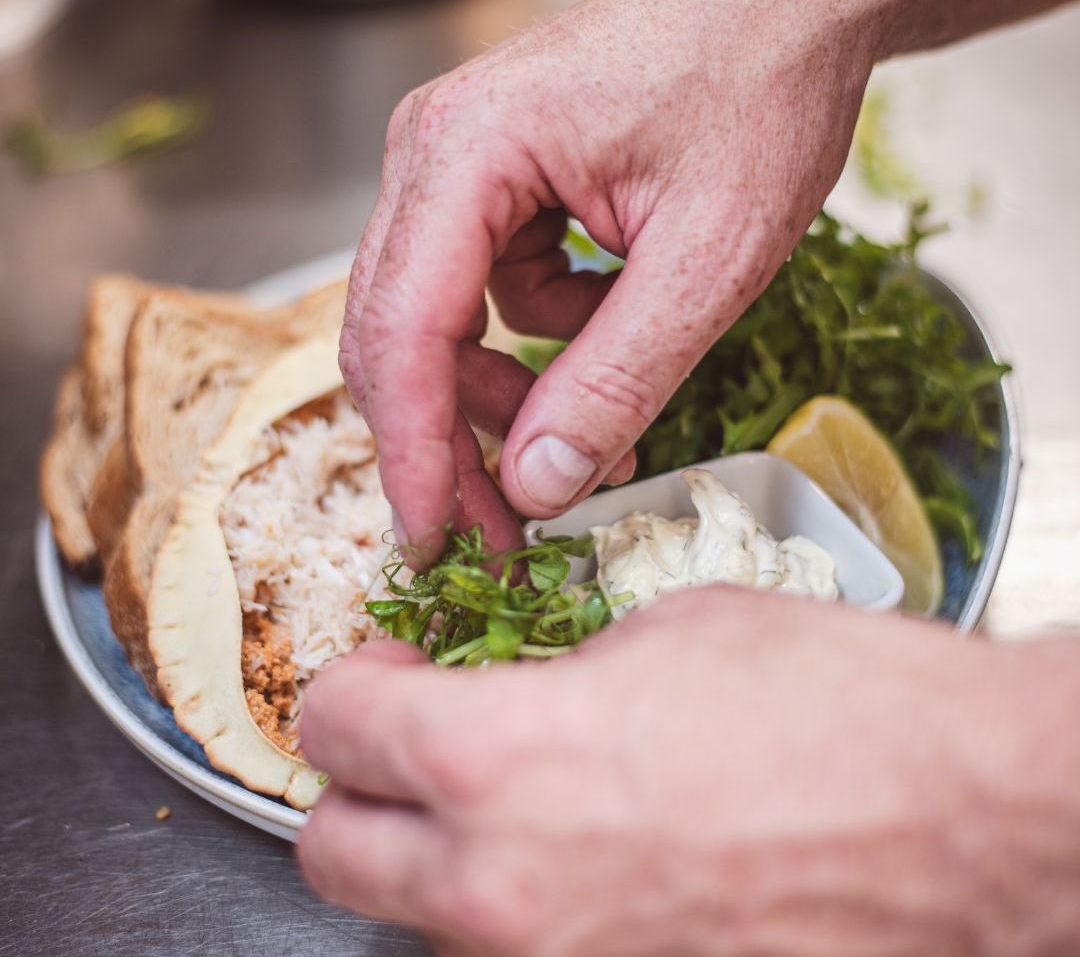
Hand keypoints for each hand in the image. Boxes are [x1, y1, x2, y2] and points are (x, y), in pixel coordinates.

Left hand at [298, 592, 1079, 954]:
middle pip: (335, 854)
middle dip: (358, 791)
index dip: (351, 684)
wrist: (979, 818)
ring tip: (527, 809)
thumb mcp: (667, 634)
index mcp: (498, 759)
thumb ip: (556, 675)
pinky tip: (603, 867)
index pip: (335, 725)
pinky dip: (532, 916)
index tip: (386, 673)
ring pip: (424, 924)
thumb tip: (516, 694)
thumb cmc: (835, 703)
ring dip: (445, 863)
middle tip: (417, 748)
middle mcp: (503, 891)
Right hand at [338, 0, 879, 557]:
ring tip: (598, 420)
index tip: (435, 541)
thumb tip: (538, 483)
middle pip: (399, 334)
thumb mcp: (707, 258)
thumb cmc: (761, 89)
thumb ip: (616, 379)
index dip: (414, 453)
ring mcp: (458, 166)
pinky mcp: (496, 186)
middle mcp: (434, 153)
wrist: (798, 0)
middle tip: (509, 526)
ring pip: (441, 324)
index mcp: (465, 152)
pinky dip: (541, 339)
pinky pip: (489, 294)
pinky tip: (609, 326)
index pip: (403, 331)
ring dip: (507, 391)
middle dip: (451, 439)